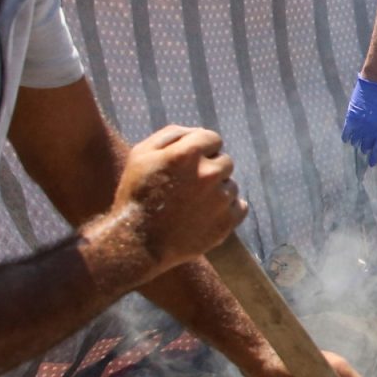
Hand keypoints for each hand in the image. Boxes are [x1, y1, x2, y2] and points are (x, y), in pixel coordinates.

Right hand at [116, 126, 245, 272]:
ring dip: (217, 191)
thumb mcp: (141, 155)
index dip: (200, 150)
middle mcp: (209, 173)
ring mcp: (221, 199)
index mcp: (187, 154)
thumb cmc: (136, 195)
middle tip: (188, 186)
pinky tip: (206, 215)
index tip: (188, 164)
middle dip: (210, 169)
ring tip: (191, 205)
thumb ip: (171, 135)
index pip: (212, 138)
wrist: (137, 244)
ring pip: (231, 185)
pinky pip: (240, 206)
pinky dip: (227, 210)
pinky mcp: (228, 222)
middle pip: (225, 161)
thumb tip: (197, 132)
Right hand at [342, 75, 376, 166]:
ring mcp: (360, 126)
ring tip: (356, 144)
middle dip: (366, 149)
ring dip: (356, 144)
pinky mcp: (351, 119)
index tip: (372, 164)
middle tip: (364, 149)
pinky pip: (346, 133)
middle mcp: (370, 131)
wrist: (375, 86)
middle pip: (366, 146)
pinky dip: (346, 138)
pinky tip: (346, 140)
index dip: (374, 158)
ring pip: (356, 141)